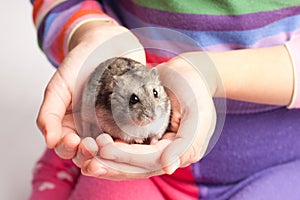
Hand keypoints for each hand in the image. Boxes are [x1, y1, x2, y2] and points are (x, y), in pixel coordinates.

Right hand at [36, 21, 144, 158]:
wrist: (106, 46)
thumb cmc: (79, 65)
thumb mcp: (58, 88)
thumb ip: (49, 114)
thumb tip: (49, 141)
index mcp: (70, 125)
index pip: (66, 147)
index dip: (67, 148)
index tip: (72, 141)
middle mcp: (90, 130)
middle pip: (87, 154)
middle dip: (87, 155)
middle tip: (90, 147)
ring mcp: (111, 127)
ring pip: (108, 151)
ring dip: (106, 155)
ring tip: (107, 148)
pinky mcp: (130, 121)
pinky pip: (129, 138)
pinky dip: (128, 145)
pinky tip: (128, 144)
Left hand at [76, 52, 217, 179]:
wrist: (189, 72)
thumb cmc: (195, 91)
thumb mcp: (197, 115)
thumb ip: (186, 143)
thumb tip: (168, 168)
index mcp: (179, 152)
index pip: (149, 161)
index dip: (126, 158)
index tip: (103, 150)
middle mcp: (164, 151)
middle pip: (136, 166)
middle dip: (112, 164)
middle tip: (89, 157)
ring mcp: (153, 142)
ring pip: (127, 159)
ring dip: (107, 159)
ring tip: (87, 152)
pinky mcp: (143, 132)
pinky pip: (125, 144)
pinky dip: (110, 147)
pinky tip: (93, 142)